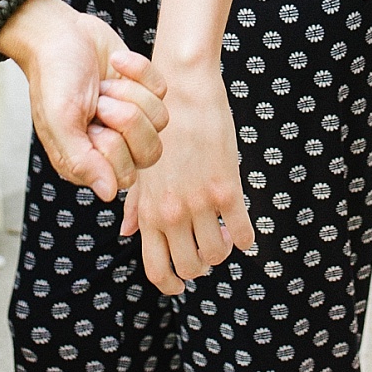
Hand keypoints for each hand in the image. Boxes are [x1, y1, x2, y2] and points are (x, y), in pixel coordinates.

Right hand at [5, 0, 168, 201]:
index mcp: (90, 161)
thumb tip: (110, 194)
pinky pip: (161, 89)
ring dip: (130, 92)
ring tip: (104, 84)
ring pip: (160, 120)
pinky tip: (115, 63)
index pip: (126, 174)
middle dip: (126, 117)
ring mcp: (131, 116)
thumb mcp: (59, 120)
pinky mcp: (143, 89)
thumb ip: (81, 161)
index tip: (90, 123)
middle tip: (100, 100)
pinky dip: (138, 69)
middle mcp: (114, 144)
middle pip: (150, 151)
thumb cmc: (53, 77)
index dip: (113, 145)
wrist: (58, 32)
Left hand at [116, 59, 254, 291]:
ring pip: (217, 253)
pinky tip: (243, 225)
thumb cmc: (160, 125)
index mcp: (149, 210)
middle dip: (201, 265)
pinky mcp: (226, 187)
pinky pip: (243, 231)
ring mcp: (199, 202)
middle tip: (208, 247)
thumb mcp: (143, 168)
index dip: (170, 285)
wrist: (181, 86)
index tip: (181, 285)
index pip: (157, 269)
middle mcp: (172, 212)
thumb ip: (136, 204)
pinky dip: (245, 237)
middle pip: (190, 267)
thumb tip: (125, 234)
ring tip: (225, 231)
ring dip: (224, 248)